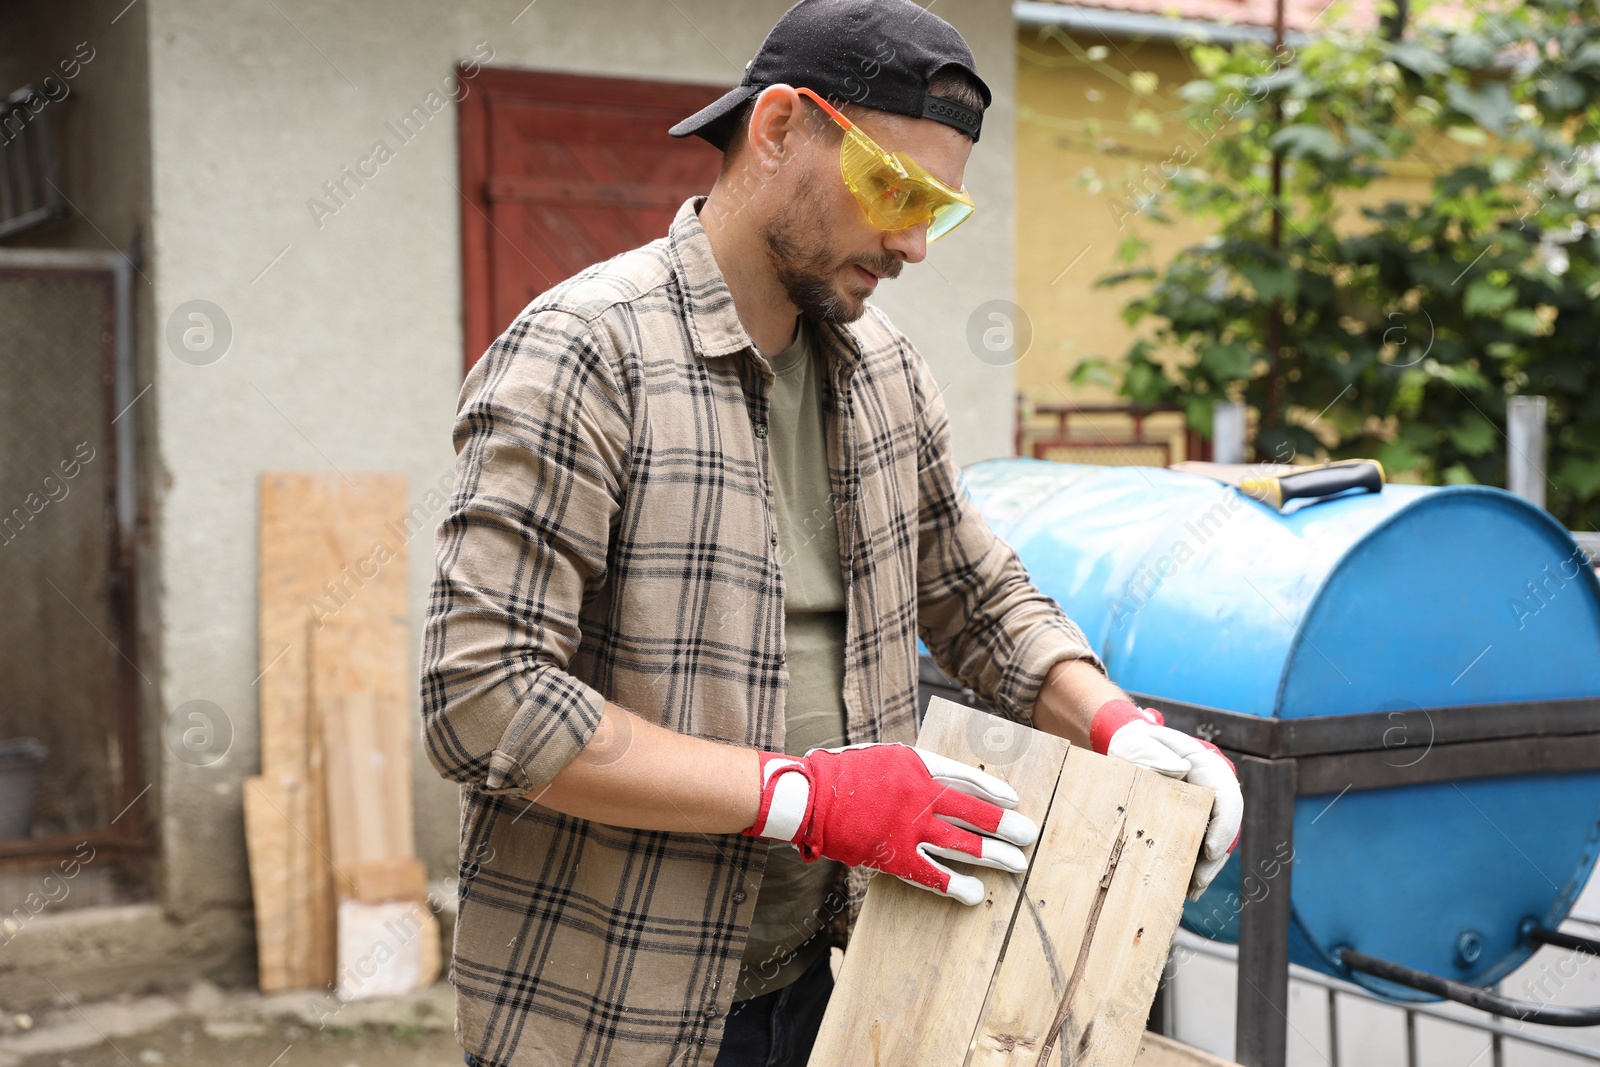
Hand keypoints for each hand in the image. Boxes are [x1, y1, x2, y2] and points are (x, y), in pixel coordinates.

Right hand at [743, 742, 1037, 904]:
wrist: (810, 796)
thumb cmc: (843, 773)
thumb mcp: (886, 756)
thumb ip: (917, 769)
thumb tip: (946, 781)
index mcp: (918, 765)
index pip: (966, 778)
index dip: (992, 790)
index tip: (1013, 799)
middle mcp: (920, 796)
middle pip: (974, 814)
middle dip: (1004, 827)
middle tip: (1028, 835)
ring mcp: (909, 828)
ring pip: (962, 845)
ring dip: (992, 855)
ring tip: (1016, 863)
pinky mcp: (894, 856)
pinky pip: (932, 875)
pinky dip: (955, 886)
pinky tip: (975, 893)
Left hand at [1090, 699, 1242, 900]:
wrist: (1132, 751)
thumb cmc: (1137, 746)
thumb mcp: (1141, 744)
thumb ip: (1156, 754)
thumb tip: (1181, 772)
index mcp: (1209, 769)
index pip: (1228, 799)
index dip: (1224, 826)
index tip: (1210, 850)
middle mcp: (1214, 791)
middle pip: (1226, 827)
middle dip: (1214, 858)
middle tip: (1197, 883)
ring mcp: (1207, 809)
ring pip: (1216, 842)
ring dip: (1206, 868)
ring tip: (1191, 893)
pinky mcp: (1195, 823)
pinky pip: (1201, 847)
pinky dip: (1195, 867)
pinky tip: (1185, 889)